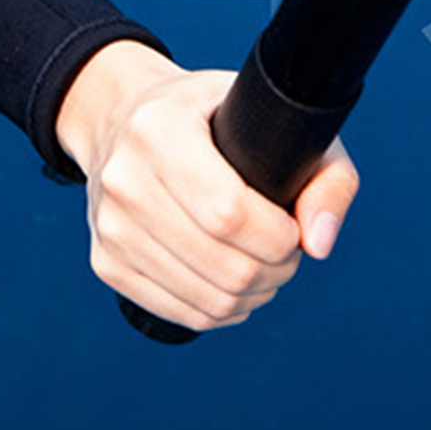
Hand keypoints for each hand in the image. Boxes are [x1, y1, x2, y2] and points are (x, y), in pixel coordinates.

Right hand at [56, 41, 360, 330]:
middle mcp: (123, 178)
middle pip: (223, 265)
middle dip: (275, 271)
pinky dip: (222, 312)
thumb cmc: (211, 115)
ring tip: (265, 267)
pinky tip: (235, 285)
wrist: (124, 119)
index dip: (278, 236)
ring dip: (254, 297)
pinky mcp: (106, 263)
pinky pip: (181, 315)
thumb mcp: (273, 114)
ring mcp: (109, 225)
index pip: (229, 211)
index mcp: (159, 129)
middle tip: (287, 252)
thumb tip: (320, 245)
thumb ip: (324, 174)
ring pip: (206, 301)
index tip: (294, 229)